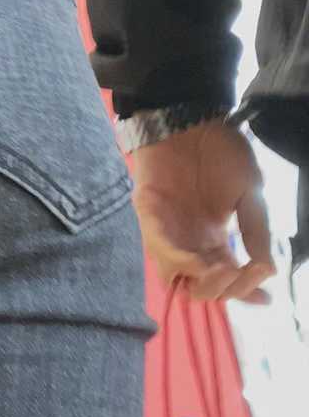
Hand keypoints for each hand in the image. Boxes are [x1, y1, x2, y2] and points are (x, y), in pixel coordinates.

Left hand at [132, 121, 275, 304]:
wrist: (194, 117)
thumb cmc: (221, 151)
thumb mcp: (250, 191)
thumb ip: (256, 231)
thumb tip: (268, 268)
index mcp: (214, 238)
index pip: (228, 277)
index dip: (244, 292)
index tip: (265, 299)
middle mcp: (190, 241)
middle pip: (202, 286)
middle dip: (226, 290)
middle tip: (245, 273)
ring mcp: (168, 232)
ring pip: (176, 278)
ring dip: (203, 282)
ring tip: (226, 270)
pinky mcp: (149, 217)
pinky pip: (159, 250)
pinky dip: (181, 262)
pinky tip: (202, 262)